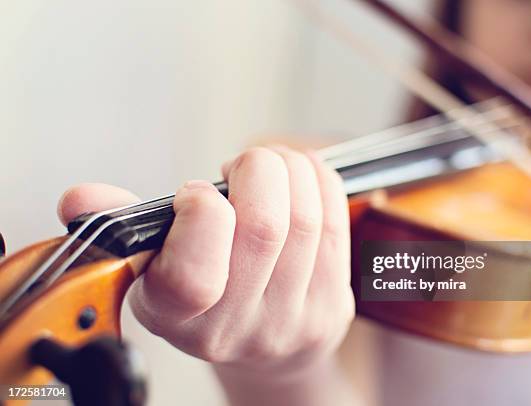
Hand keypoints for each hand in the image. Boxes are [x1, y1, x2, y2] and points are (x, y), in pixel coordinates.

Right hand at [57, 146, 354, 376]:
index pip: (194, 274)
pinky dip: (320, 181)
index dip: (201, 212)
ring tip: (273, 167)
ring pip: (307, 218)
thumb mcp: (155, 266)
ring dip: (292, 169)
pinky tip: (302, 177)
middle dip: (258, 170)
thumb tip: (81, 198)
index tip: (197, 193)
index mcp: (181, 317)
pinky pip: (336, 222)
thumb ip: (125, 226)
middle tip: (244, 166)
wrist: (262, 345)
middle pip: (266, 227)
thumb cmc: (207, 294)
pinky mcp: (333, 303)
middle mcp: (239, 326)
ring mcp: (293, 319)